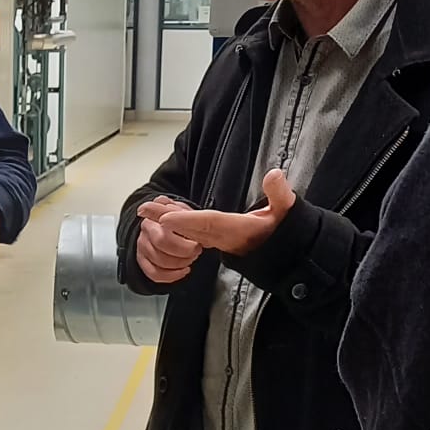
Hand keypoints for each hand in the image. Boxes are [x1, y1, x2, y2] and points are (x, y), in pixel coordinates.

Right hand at [136, 194, 203, 284]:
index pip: (160, 218)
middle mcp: (146, 227)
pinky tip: (183, 270)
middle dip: (184, 248)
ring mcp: (143, 245)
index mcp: (156, 212)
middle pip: (161, 241)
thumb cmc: (181, 221)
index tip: (192, 238)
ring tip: (191, 257)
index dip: (175, 228)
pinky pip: (154, 274)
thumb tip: (162, 203)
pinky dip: (172, 275)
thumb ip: (178, 210)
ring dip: (180, 262)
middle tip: (196, 248)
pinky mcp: (143, 260)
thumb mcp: (184, 210)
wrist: (176, 229)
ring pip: (159, 260)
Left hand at [156, 169, 296, 257]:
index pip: (207, 224)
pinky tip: (162, 216)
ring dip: (166, 221)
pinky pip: (191, 233)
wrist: (285, 256)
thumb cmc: (284, 232)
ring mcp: (218, 240)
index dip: (186, 223)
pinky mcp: (216, 239)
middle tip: (142, 210)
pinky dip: (176, 224)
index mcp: (237, 230)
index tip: (164, 219)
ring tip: (145, 211)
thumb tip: (275, 174)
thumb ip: (280, 194)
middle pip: (189, 228)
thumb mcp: (287, 212)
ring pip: (187, 231)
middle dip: (165, 220)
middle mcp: (224, 237)